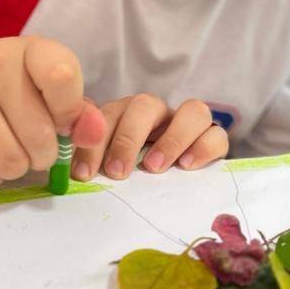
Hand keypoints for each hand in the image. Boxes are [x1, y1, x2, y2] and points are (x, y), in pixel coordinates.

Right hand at [0, 36, 106, 189]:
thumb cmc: (13, 93)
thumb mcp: (52, 92)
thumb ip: (80, 113)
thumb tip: (94, 135)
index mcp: (30, 49)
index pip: (61, 78)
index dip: (70, 114)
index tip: (64, 123)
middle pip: (39, 134)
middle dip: (46, 153)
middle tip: (37, 146)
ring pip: (9, 161)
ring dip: (19, 168)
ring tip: (13, 151)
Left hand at [71, 94, 228, 180]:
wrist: (172, 184)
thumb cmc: (130, 174)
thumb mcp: (108, 166)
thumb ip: (94, 160)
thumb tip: (72, 170)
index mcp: (125, 115)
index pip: (108, 114)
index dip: (94, 142)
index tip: (84, 173)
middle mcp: (157, 114)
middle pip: (145, 104)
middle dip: (128, 138)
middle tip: (117, 172)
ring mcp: (188, 124)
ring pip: (192, 109)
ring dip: (172, 138)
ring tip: (154, 168)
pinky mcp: (213, 139)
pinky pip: (217, 133)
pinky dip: (203, 147)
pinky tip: (186, 167)